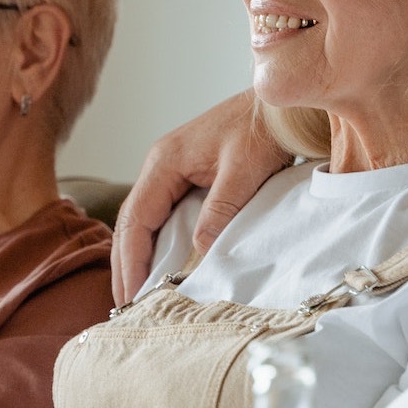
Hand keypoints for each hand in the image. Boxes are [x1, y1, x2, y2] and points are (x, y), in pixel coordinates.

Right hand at [111, 88, 287, 303]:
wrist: (282, 101)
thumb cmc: (264, 126)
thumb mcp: (245, 169)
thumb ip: (221, 208)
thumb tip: (200, 249)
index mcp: (164, 161)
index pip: (136, 219)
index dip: (131, 260)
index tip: (133, 295)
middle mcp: (160, 166)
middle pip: (131, 223)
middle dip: (125, 265)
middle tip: (125, 306)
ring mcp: (171, 171)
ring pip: (144, 221)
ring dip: (138, 256)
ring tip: (137, 294)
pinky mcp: (187, 177)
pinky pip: (162, 216)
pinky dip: (156, 244)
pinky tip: (161, 266)